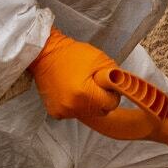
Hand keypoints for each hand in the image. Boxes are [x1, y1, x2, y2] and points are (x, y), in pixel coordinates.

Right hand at [30, 28, 149, 136]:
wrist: (45, 53)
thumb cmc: (72, 54)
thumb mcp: (100, 59)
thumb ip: (115, 76)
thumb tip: (122, 89)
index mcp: (85, 94)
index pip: (111, 104)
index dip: (111, 92)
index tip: (104, 83)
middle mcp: (73, 107)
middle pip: (100, 112)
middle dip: (100, 99)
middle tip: (92, 83)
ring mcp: (62, 111)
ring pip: (87, 114)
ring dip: (88, 103)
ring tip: (79, 86)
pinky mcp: (55, 113)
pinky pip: (74, 113)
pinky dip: (75, 105)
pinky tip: (70, 91)